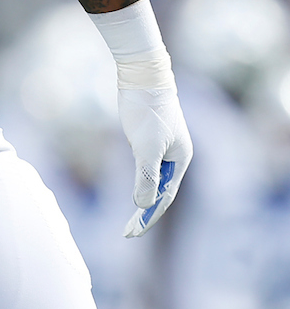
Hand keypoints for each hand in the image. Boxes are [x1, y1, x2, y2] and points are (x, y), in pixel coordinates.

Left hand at [118, 84, 191, 236]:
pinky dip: (141, 179)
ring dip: (144, 198)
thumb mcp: (146, 148)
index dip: (149, 218)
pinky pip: (147, 165)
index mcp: (180, 159)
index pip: (164, 196)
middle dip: (146, 214)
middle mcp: (175, 154)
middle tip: (128, 233)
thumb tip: (142, 205)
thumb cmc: (147, 110)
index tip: (132, 233)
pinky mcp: (150, 135)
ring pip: (154, 178)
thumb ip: (146, 177)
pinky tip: (136, 187)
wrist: (141, 76)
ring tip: (132, 219)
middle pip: (161, 191)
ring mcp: (163, 145)